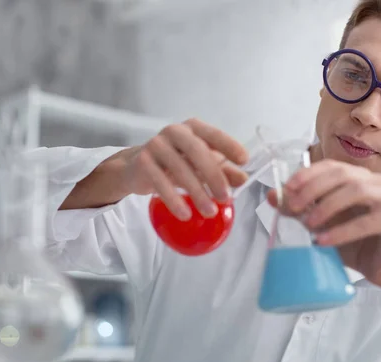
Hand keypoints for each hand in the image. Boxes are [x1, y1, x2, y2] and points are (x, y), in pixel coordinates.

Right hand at [125, 118, 248, 219]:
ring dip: (197, 193)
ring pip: (180, 168)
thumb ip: (223, 170)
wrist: (136, 167)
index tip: (244, 160)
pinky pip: (160, 182)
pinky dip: (174, 199)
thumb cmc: (175, 162)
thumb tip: (244, 179)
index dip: (229, 145)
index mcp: (193, 128)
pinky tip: (185, 214)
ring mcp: (156, 145)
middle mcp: (175, 132)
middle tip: (225, 197)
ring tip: (209, 212)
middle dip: (214, 175)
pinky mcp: (143, 161)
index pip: (213, 134)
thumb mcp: (200, 165)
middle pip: (197, 151)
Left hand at [267, 159, 380, 285]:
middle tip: (293, 207)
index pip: (331, 166)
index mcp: (359, 178)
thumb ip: (300, 209)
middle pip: (342, 174)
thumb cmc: (353, 243)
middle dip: (313, 188)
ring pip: (356, 191)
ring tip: (308, 224)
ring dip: (327, 206)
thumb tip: (272, 196)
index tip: (287, 188)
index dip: (308, 174)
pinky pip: (366, 222)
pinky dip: (340, 231)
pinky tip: (323, 241)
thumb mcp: (321, 224)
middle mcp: (377, 183)